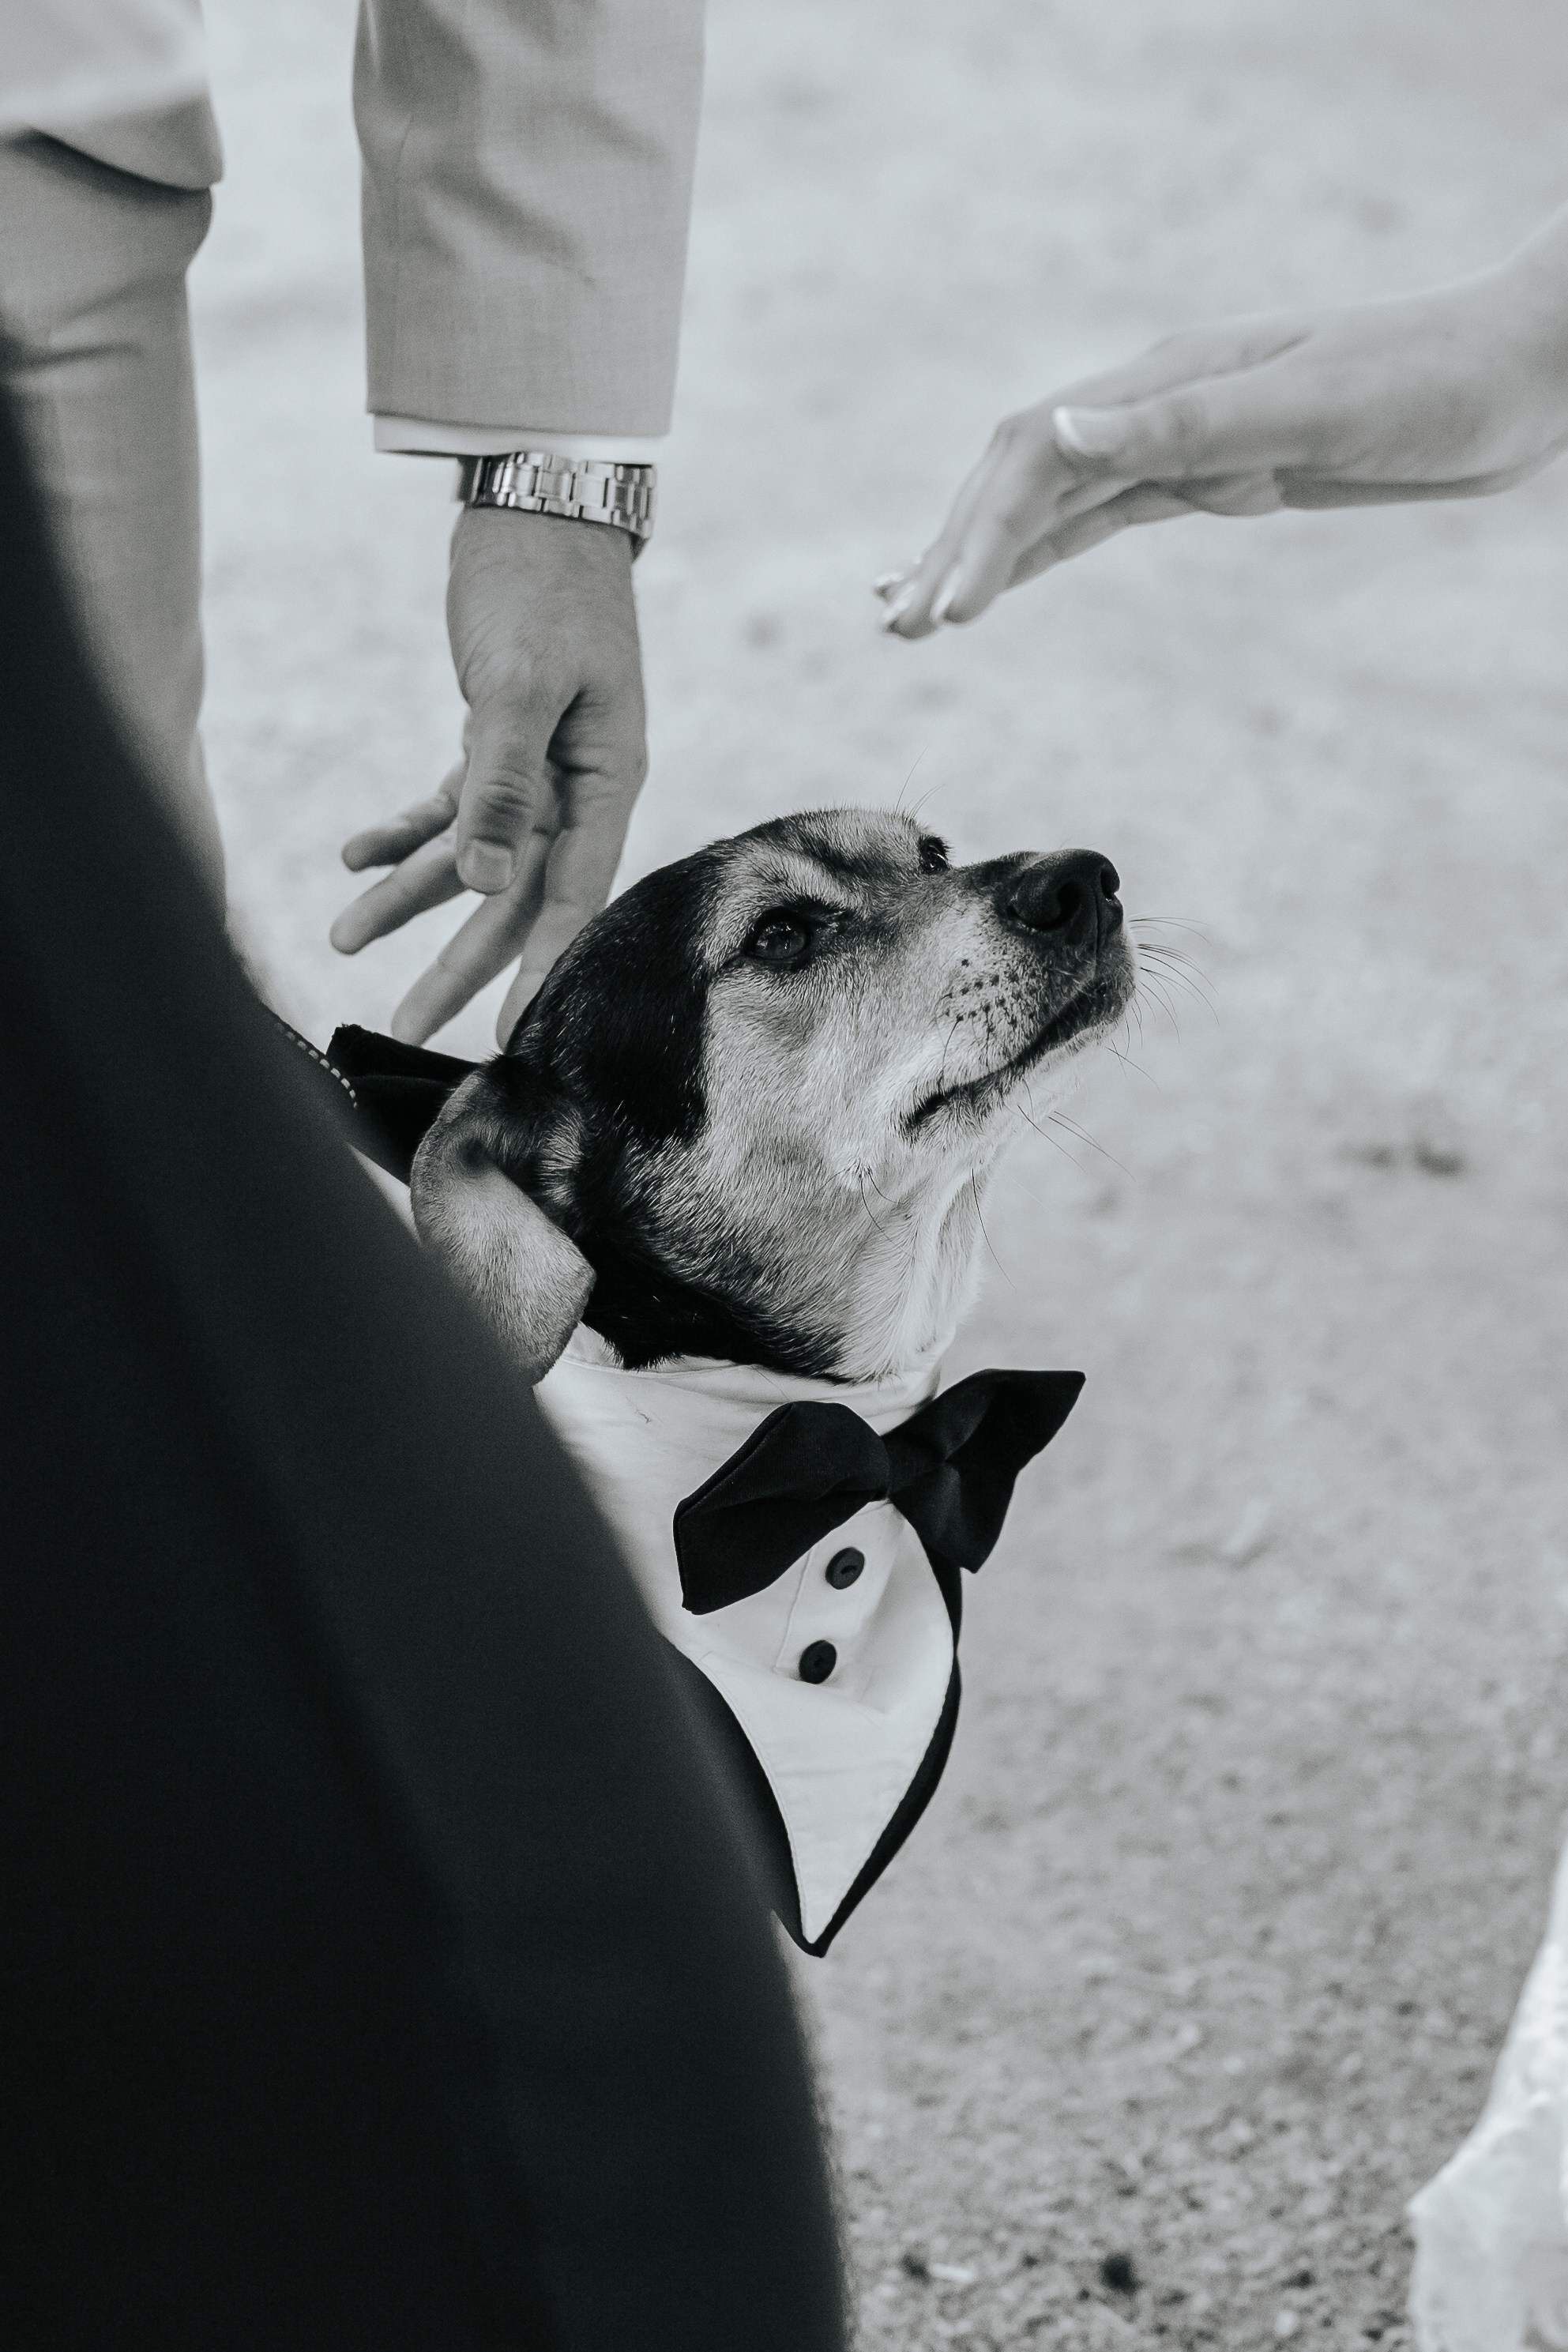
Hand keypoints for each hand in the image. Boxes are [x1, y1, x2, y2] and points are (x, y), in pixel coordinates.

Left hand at [332, 509, 646, 1044]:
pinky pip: (450, 807)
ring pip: (472, 856)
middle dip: (457, 959)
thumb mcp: (520, 678)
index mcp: (605, 779)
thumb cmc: (544, 585)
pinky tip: (356, 857)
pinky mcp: (497, 740)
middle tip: (408, 1022)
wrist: (540, 503)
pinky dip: (404, 833)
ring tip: (343, 940)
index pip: (572, 894)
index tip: (506, 1031)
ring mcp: (540, 768)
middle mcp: (577, 787)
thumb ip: (501, 778)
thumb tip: (479, 879)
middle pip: (513, 892)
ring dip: (408, 898)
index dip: (540, 966)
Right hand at [878, 205, 1567, 635]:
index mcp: (1168, 383)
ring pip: (1050, 500)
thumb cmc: (1430, 383)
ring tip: (910, 612)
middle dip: (953, 551)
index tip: (946, 615)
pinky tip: (1009, 577)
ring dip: (979, 554)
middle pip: (1021, 477)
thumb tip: (1059, 425)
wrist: (1522, 373)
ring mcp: (1183, 440)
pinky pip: (1103, 515)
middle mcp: (1159, 405)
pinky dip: (1042, 550)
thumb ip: (1182, 420)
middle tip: (894, 629)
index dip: (982, 536)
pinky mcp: (1215, 475)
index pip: (1037, 458)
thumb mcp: (1309, 405)